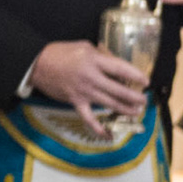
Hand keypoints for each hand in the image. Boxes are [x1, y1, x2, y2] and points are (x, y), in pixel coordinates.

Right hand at [30, 41, 146, 136]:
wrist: (37, 64)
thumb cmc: (59, 52)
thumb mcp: (83, 46)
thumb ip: (101, 55)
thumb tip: (115, 65)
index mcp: (94, 61)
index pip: (120, 69)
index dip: (135, 75)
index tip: (146, 81)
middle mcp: (91, 77)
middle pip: (119, 89)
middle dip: (134, 96)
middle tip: (144, 100)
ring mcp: (84, 92)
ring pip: (109, 103)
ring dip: (125, 109)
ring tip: (136, 112)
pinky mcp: (75, 102)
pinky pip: (89, 118)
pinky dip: (98, 128)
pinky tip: (108, 135)